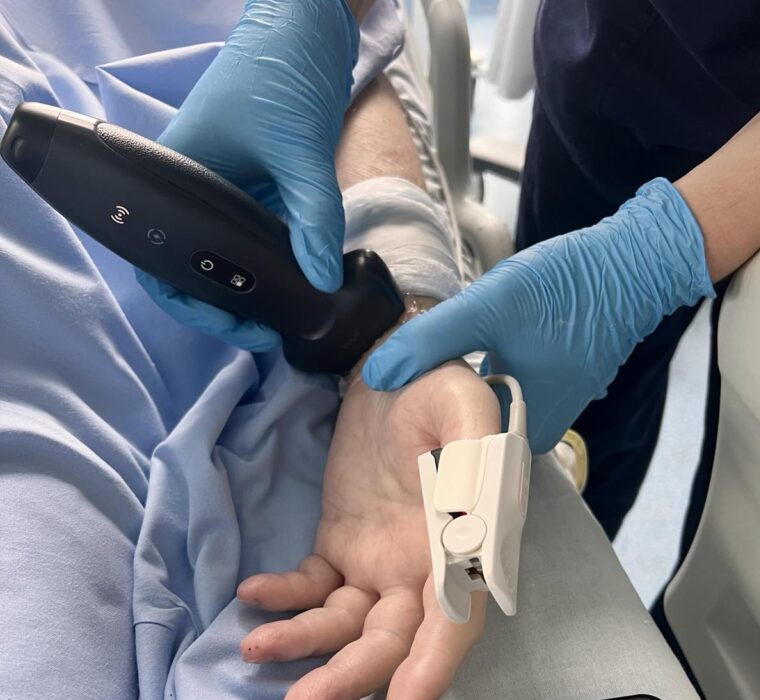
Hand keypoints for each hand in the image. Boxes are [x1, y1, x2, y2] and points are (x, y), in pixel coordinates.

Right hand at [136, 0, 358, 350]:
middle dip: (224, 309)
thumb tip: (321, 280)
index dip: (187, 302)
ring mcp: (228, 194)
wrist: (309, 27)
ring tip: (281, 317)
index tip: (230, 321)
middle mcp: (196, 193)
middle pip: (195, 272)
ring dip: (251, 292)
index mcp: (178, 180)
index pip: (160, 262)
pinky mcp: (258, 190)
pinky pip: (260, 241)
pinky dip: (275, 267)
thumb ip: (314, 218)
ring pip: (229, 262)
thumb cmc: (282, 68)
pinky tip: (297, 284)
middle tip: (263, 331)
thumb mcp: (300, 149)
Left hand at [237, 362, 499, 699]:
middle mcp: (422, 569)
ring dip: (303, 644)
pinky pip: (312, 587)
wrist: (393, 368)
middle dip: (346, 677)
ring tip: (254, 652)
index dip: (433, 667)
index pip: (453, 619)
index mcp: (462, 544)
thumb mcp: (463, 410)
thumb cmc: (438, 387)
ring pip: (344, 625)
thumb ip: (471, 462)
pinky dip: (284, 598)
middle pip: (388, 641)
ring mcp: (377, 563)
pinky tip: (252, 595)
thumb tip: (467, 521)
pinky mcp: (340, 548)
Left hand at [363, 178, 714, 451]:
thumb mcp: (484, 310)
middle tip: (417, 374)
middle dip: (442, 400)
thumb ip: (429, 343)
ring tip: (452, 357)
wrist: (629, 267)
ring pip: (486, 407)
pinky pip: (510, 391)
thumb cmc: (563, 289)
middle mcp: (536, 435)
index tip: (401, 402)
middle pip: (467, 426)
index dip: (423, 419)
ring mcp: (550, 412)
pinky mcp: (558, 390)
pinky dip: (493, 372)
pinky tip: (488, 348)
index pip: (453, 444)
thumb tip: (377, 374)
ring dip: (467, 385)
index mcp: (518, 434)